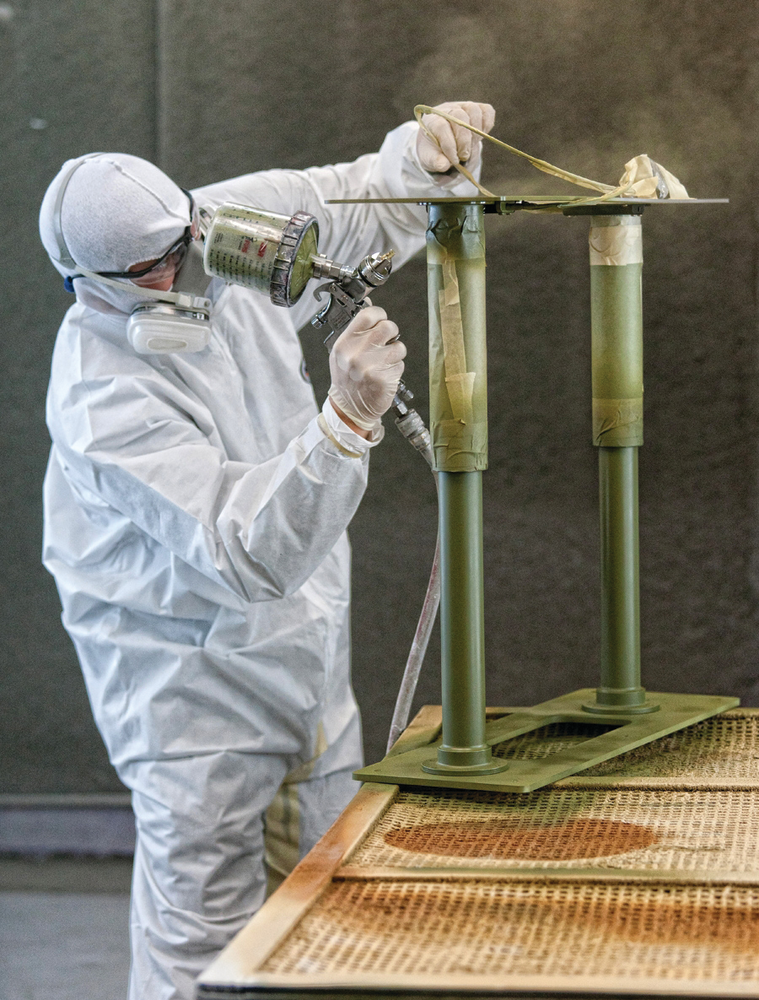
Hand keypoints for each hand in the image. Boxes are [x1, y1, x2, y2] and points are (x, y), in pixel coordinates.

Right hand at [327, 306, 405, 431]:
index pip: (368, 315)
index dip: (379, 316)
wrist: (349, 409)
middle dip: (391, 334)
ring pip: (399, 346)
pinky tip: (384, 375)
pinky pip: (400, 364)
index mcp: (344, 344)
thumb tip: (371, 308)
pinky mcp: (383, 379)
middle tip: (384, 345)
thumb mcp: (342, 354)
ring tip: (383, 363)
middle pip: (388, 327)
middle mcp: (355, 354)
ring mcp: (370, 367)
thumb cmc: (347, 380)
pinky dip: (396, 369)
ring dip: (395, 354)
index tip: (380, 322)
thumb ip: (356, 333)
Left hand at [416, 101, 495, 173]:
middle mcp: (447, 109)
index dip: (450, 145)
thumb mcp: (429, 159)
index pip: (441, 127)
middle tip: (464, 157)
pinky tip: (480, 138)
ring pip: (473, 110)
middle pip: (459, 116)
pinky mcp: (477, 109)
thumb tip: (444, 165)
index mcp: (432, 120)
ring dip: (476, 132)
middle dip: (464, 140)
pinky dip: (487, 125)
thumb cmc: (434, 151)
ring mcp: (462, 106)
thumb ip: (435, 161)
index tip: (455, 161)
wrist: (441, 143)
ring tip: (471, 147)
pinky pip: (487, 111)